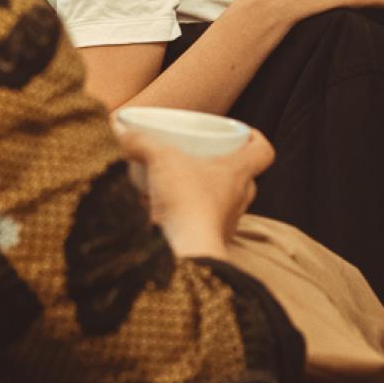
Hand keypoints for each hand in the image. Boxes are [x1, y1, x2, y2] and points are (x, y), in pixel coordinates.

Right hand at [119, 127, 274, 258]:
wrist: (185, 253)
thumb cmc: (186, 200)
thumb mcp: (160, 159)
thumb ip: (140, 141)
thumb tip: (120, 129)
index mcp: (237, 172)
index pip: (262, 151)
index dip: (255, 139)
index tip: (241, 133)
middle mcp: (238, 198)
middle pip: (243, 177)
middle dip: (223, 166)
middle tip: (202, 157)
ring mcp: (226, 223)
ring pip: (222, 201)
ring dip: (204, 193)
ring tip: (177, 184)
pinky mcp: (208, 242)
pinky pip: (201, 223)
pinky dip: (186, 216)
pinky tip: (162, 211)